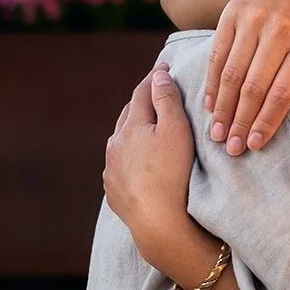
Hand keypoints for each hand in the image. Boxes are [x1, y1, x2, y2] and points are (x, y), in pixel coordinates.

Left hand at [104, 67, 195, 267]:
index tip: (165, 67)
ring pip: (121, 142)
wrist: (157, 221)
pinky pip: (120, 166)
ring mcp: (112, 169)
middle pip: (128, 115)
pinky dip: (129, 158)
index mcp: (131, 126)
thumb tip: (158, 76)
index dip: (154, 78)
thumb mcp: (177, 130)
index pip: (142, 92)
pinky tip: (137, 164)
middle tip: (156, 94)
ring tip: (146, 130)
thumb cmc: (173, 174)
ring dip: (133, 131)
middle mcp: (115, 144)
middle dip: (142, 102)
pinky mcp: (113, 190)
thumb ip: (167, 100)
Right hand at [205, 0, 289, 153]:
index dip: (268, 120)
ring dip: (222, 107)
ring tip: (217, 133)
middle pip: (254, 85)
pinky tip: (209, 106)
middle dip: (241, 120)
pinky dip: (211, 82)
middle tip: (232, 148)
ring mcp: (252, 21)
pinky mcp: (231, 15)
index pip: (283, 91)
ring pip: (232, 72)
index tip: (256, 144)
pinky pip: (217, 54)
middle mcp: (279, 31)